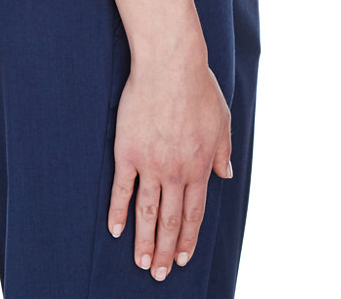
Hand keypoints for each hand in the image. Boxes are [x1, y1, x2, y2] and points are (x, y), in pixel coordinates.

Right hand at [107, 53, 232, 280]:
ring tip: (140, 263)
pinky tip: (115, 230)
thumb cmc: (198, 88)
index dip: (187, 238)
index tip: (182, 258)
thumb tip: (226, 175)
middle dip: (165, 250)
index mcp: (200, 166)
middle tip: (158, 274)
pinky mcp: (127, 152)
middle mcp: (176, 172)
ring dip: (144, 241)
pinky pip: (122, 189)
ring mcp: (150, 164)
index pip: (193, 213)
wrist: (170, 66)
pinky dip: (118, 212)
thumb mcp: (222, 120)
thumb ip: (223, 151)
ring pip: (147, 213)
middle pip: (170, 220)